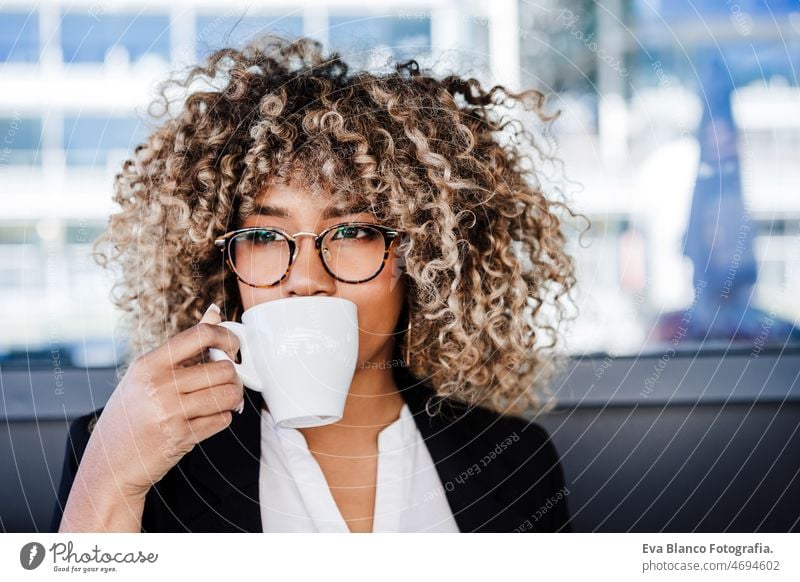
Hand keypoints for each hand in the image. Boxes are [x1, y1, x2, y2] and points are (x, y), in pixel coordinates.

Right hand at [84, 303, 243, 497]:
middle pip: (223, 369)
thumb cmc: (131, 414)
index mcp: (150, 364)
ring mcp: (170, 412)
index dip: (226, 337)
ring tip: (224, 400)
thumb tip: (213, 312)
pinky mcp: (182, 436)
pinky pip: (222, 420)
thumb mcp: (148, 374)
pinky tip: (210, 418)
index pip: (200, 334)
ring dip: (233, 398)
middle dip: (233, 376)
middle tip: (227, 382)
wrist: (110, 463)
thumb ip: (185, 345)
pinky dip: (223, 418)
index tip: (232, 346)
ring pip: (228, 394)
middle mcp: (159, 385)